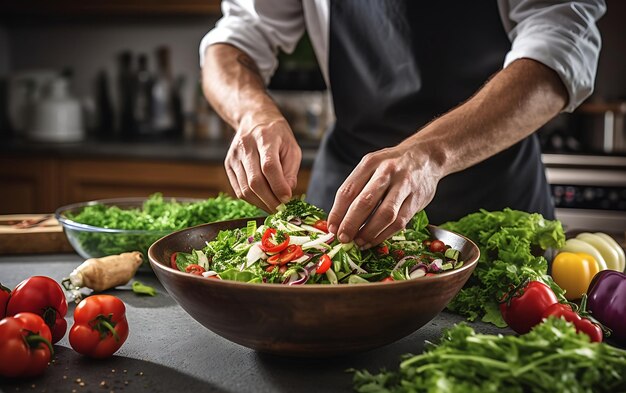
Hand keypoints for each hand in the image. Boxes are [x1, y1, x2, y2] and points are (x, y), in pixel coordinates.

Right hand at [225, 117, 301, 211]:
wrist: (254, 120)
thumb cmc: (277, 136)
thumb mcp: (292, 148)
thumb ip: (291, 171)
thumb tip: (287, 193)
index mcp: (265, 138)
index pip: (269, 166)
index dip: (278, 186)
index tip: (287, 199)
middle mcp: (245, 146)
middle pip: (255, 181)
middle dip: (270, 200)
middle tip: (282, 210)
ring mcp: (234, 156)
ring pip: (245, 189)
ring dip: (261, 203)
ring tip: (273, 207)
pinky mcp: (228, 164)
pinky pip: (238, 190)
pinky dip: (251, 200)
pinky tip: (262, 200)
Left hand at [327, 143, 441, 248]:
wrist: (425, 156)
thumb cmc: (392, 165)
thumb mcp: (371, 166)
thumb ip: (356, 188)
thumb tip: (339, 219)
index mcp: (370, 163)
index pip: (348, 190)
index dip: (337, 212)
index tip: (331, 228)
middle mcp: (387, 172)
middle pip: (365, 202)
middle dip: (351, 224)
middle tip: (343, 238)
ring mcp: (404, 185)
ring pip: (385, 214)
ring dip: (369, 232)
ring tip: (358, 242)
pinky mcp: (417, 199)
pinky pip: (400, 221)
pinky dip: (384, 234)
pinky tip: (374, 240)